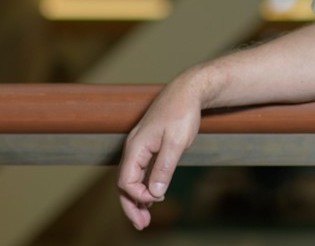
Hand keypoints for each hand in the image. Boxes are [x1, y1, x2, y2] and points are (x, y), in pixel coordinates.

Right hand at [117, 79, 202, 229]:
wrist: (189, 90)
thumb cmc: (182, 112)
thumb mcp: (176, 142)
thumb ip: (164, 168)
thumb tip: (154, 194)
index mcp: (136, 146)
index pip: (126, 180)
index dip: (137, 196)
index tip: (156, 201)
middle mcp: (134, 147)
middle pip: (125, 182)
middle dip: (131, 204)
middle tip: (142, 225)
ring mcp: (141, 145)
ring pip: (133, 177)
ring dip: (138, 197)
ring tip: (146, 217)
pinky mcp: (150, 144)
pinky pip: (142, 169)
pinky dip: (144, 185)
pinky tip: (153, 195)